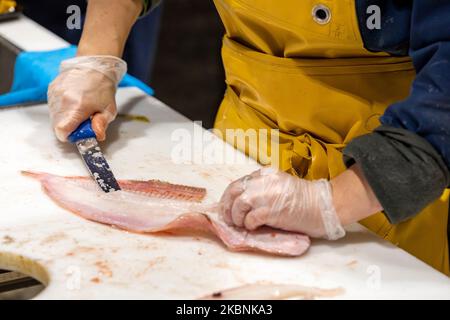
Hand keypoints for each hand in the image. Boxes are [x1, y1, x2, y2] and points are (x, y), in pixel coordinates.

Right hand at [47, 55, 126, 141]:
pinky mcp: (51, 89)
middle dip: (69, 128)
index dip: (69, 136)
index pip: (61, 130)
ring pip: (53, 116)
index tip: (77, 133)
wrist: (94, 66)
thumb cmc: (102, 88)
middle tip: (81, 121)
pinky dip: (61, 109)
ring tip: (78, 110)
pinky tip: (72, 102)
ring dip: (64, 118)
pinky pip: (52, 106)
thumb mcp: (108, 110)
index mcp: (76, 107)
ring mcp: (54, 94)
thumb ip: (101, 125)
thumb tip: (97, 136)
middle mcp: (62, 100)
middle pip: (56, 125)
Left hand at [219, 167, 345, 239]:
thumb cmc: (303, 199)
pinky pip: (250, 218)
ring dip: (237, 217)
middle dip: (227, 206)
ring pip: (238, 205)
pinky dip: (248, 224)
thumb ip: (261, 187)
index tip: (227, 207)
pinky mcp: (270, 211)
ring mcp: (266, 195)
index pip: (239, 183)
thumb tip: (241, 201)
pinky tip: (254, 227)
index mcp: (265, 174)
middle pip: (234, 191)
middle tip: (228, 218)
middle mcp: (263, 181)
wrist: (322, 206)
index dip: (229, 197)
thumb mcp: (279, 185)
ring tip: (243, 224)